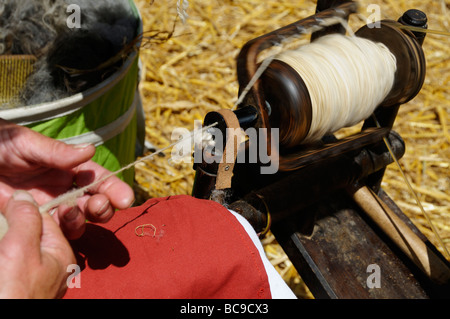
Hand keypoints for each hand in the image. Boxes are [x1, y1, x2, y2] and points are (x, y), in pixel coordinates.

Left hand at [0, 119, 134, 238]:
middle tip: (98, 207)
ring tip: (67, 213)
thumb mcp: (28, 144)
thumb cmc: (1, 143)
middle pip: (95, 203)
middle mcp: (65, 187)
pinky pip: (54, 231)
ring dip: (81, 220)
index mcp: (70, 167)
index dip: (114, 189)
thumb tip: (91, 150)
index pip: (99, 179)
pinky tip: (51, 225)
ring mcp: (50, 205)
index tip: (125, 199)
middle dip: (103, 208)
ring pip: (78, 220)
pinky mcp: (33, 218)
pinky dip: (59, 232)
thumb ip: (57, 152)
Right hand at [0, 191, 74, 297]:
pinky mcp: (16, 287)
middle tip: (0, 206)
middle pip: (29, 234)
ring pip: (18, 248)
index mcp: (61, 255)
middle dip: (12, 222)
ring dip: (5, 238)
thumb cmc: (12, 292)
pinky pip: (11, 263)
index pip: (45, 220)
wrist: (4, 311)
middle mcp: (50, 268)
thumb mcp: (21, 248)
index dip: (23, 206)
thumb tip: (24, 196)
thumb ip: (26, 219)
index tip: (4, 195)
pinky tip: (0, 254)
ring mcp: (32, 280)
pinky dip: (4, 253)